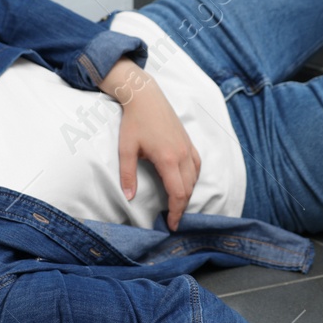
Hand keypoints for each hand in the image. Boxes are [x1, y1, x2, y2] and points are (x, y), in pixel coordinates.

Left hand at [116, 78, 201, 230]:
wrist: (145, 97)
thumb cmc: (134, 122)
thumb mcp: (126, 150)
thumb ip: (128, 175)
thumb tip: (129, 197)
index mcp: (167, 159)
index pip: (178, 193)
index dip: (176, 212)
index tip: (172, 224)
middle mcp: (181, 155)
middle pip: (188, 189)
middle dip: (182, 207)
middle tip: (174, 220)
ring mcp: (187, 147)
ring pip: (195, 178)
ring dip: (188, 193)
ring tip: (178, 205)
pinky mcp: (188, 141)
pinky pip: (197, 165)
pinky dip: (194, 178)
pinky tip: (187, 183)